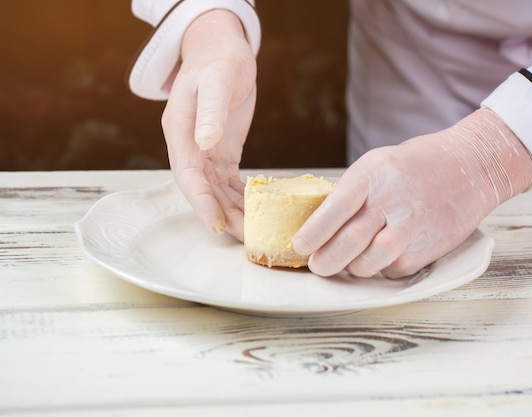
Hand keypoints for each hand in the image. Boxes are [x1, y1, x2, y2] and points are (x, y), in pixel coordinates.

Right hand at [161, 10, 256, 240]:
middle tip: (248, 237)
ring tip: (257, 232)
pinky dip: (242, 197)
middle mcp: (190, 147)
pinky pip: (230, 181)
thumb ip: (209, 110)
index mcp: (181, 132)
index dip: (201, 203)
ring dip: (235, 211)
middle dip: (224, 215)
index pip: (188, 175)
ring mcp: (205, 151)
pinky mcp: (222, 152)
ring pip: (217, 190)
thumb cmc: (218, 60)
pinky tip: (258, 211)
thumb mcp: (216, 80)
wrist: (221, 50)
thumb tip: (204, 143)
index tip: (217, 226)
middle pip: (204, 190)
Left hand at [293, 108, 531, 277]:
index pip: (336, 208)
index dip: (314, 232)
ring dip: (354, 268)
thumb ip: (352, 193)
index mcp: (374, 174)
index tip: (299, 246)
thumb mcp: (378, 165)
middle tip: (318, 266)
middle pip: (350, 241)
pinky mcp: (430, 246)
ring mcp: (413, 224)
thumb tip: (319, 227)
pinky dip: (382, 269)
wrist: (471, 166)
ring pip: (371, 261)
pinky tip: (382, 257)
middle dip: (326, 261)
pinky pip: (395, 268)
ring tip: (348, 263)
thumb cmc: (415, 166)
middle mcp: (393, 198)